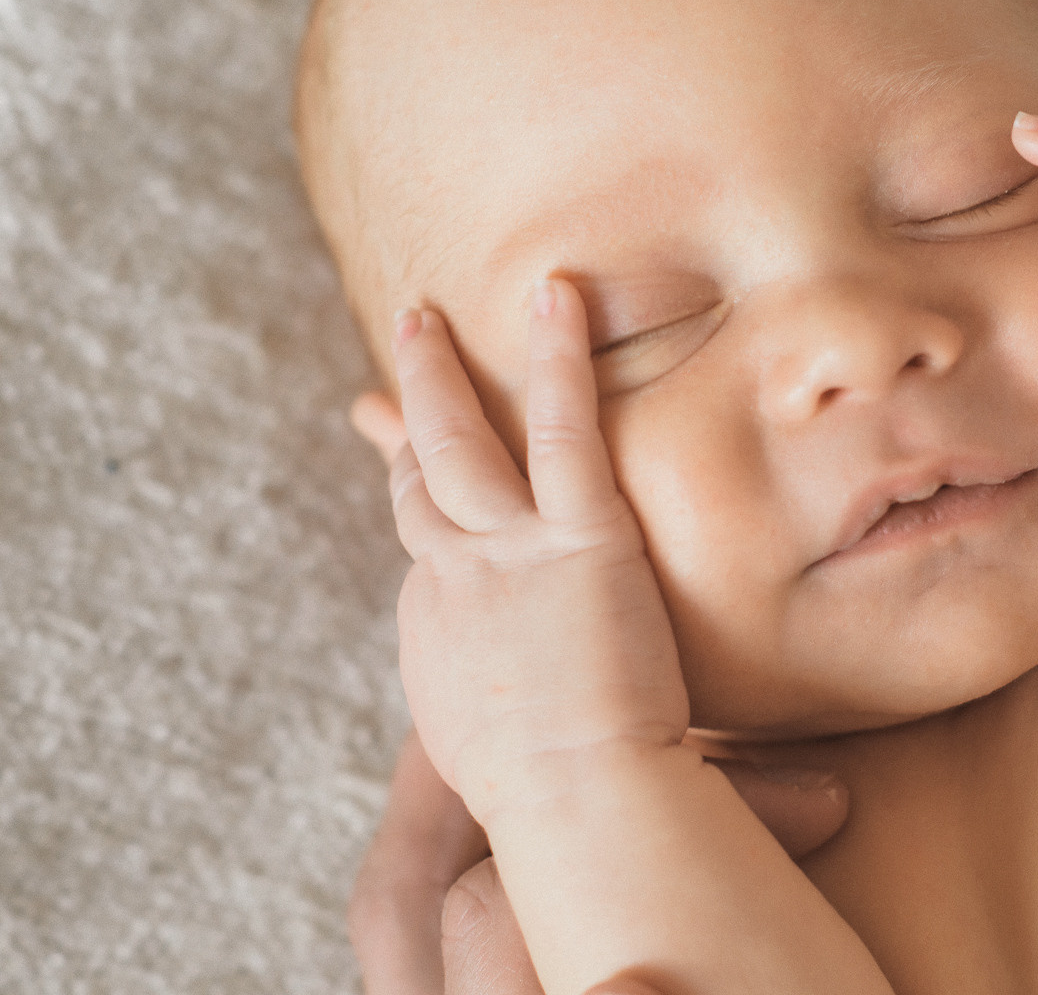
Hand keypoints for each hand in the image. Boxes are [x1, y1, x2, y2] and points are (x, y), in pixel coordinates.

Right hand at [387, 281, 687, 820]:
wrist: (578, 802)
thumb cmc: (565, 803)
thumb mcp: (512, 752)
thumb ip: (518, 709)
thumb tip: (531, 724)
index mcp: (439, 633)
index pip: (422, 542)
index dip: (409, 491)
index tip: (400, 457)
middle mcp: (452, 582)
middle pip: (419, 480)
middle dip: (403, 412)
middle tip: (394, 355)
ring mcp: (506, 551)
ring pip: (462, 441)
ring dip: (442, 372)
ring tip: (429, 312)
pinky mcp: (578, 534)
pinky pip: (563, 426)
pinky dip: (558, 358)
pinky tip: (560, 299)